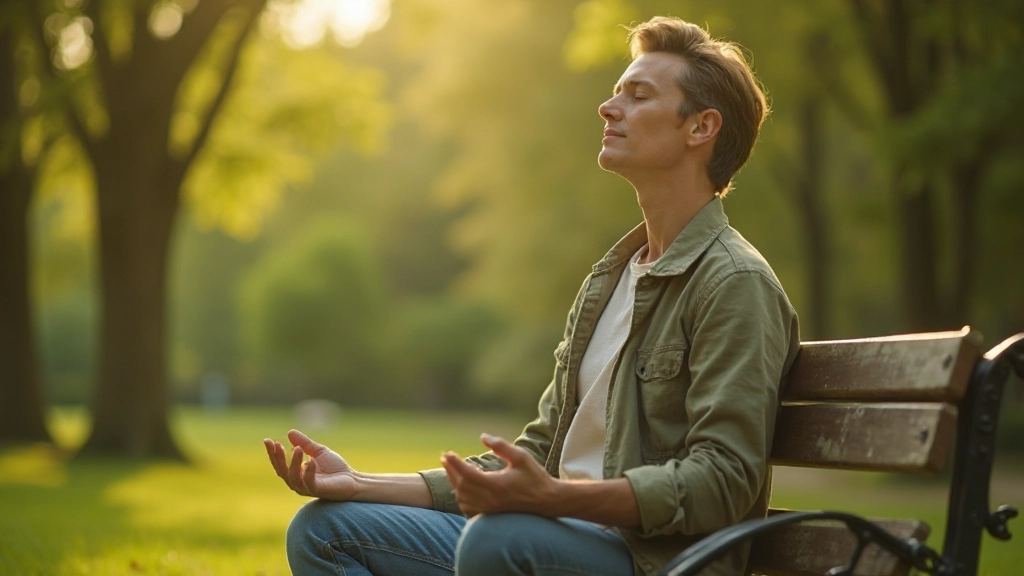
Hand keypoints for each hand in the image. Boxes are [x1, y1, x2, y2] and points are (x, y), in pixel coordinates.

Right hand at [264, 429, 358, 500]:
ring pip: (293, 477)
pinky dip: (308, 471)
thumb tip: (289, 432)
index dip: (272, 453)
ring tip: (297, 449)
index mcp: (296, 474)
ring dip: (293, 462)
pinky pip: (309, 482)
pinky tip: (310, 461)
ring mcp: (307, 488)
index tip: (267, 440)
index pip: (280, 464)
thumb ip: (304, 444)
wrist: (352, 479)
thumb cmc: (335, 468)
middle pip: (282, 472)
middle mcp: (298, 482)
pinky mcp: (318, 491)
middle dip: (277, 458)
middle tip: (276, 444)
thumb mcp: (318, 451)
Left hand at [441, 434, 558, 516]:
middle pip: (461, 486)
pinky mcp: (491, 515)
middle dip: (451, 471)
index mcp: (496, 485)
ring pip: (462, 499)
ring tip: (452, 471)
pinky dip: (462, 498)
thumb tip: (483, 437)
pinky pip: (468, 509)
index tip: (447, 453)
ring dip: (455, 484)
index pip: (467, 474)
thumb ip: (501, 446)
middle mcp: (490, 499)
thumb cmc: (535, 477)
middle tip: (445, 459)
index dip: (455, 463)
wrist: (547, 501)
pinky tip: (462, 489)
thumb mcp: (521, 457)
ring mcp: (490, 510)